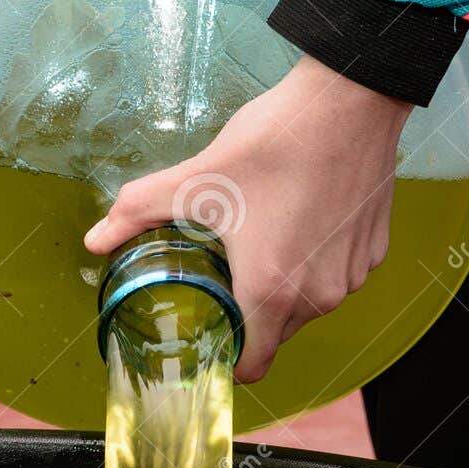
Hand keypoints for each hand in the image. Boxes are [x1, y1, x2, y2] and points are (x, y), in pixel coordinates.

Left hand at [84, 57, 412, 382]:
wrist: (349, 101)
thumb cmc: (274, 142)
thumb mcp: (197, 179)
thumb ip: (138, 212)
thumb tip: (94, 239)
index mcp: (272, 290)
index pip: (253, 366)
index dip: (227, 357)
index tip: (211, 334)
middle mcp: (319, 295)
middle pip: (277, 333)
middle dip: (250, 312)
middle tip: (227, 272)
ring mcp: (352, 275)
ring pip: (310, 305)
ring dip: (286, 286)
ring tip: (264, 241)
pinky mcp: (373, 251)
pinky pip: (337, 275)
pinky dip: (318, 262)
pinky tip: (302, 222)